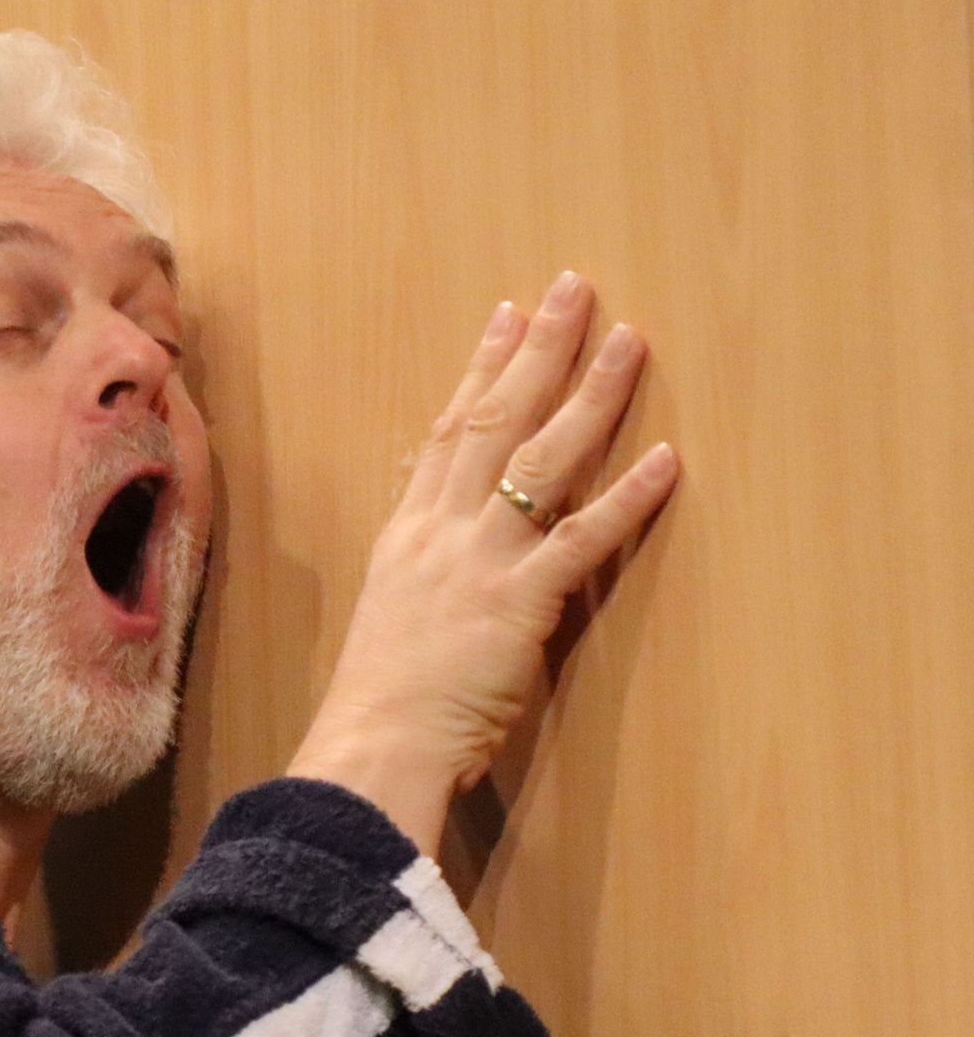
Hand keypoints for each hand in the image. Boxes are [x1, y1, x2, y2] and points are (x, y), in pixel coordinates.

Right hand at [288, 270, 679, 855]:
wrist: (370, 746)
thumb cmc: (379, 704)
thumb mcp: (391, 621)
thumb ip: (423, 578)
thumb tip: (443, 558)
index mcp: (408, 536)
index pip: (447, 433)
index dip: (480, 370)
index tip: (507, 315)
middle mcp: (440, 532)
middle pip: (493, 422)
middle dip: (537, 352)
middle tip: (573, 291)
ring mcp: (479, 562)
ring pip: (539, 460)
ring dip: (589, 396)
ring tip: (628, 341)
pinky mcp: (517, 602)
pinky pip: (580, 539)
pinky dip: (626, 498)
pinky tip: (666, 458)